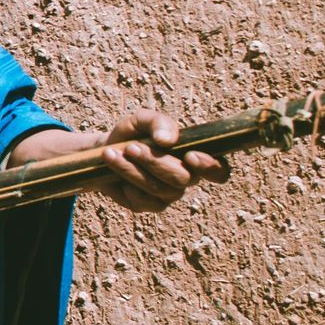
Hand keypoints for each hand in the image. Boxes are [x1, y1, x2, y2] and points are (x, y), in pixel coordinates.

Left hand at [94, 109, 230, 211]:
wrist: (105, 150)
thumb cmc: (132, 133)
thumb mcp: (142, 120)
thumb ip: (159, 122)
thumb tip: (168, 140)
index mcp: (195, 157)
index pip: (219, 171)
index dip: (210, 167)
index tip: (190, 156)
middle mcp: (186, 179)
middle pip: (182, 178)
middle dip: (154, 161)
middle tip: (131, 147)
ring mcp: (168, 195)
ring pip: (158, 188)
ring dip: (132, 169)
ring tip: (111, 153)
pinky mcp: (148, 205)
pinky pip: (141, 200)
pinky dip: (125, 182)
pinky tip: (115, 172)